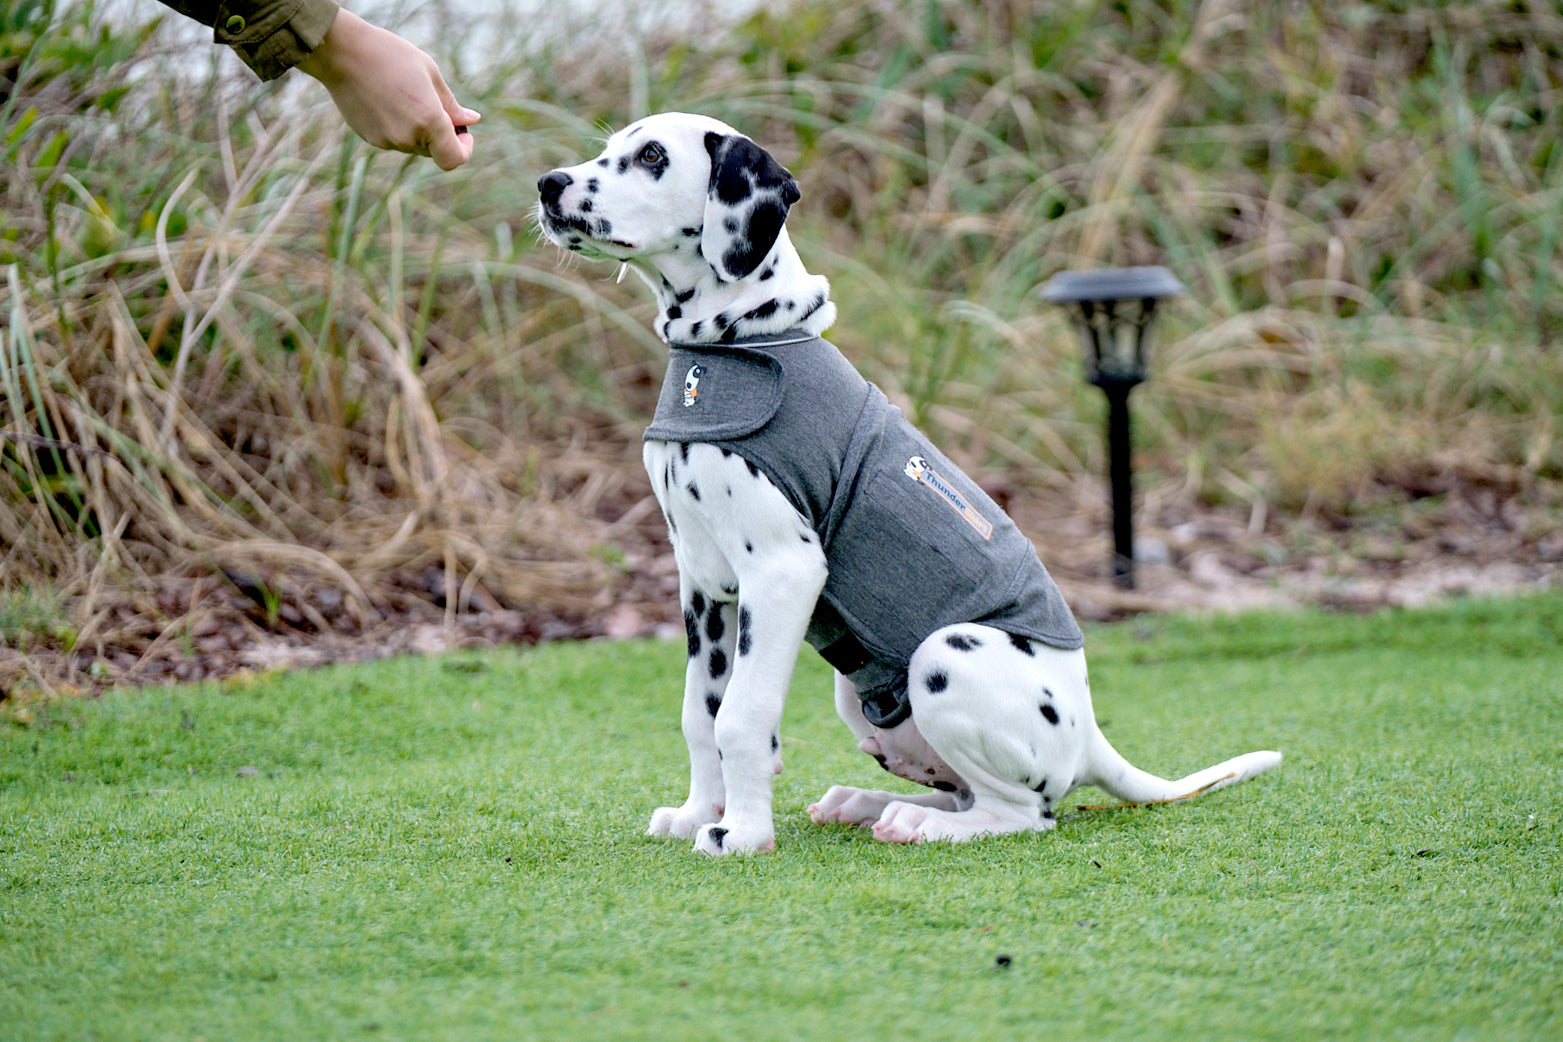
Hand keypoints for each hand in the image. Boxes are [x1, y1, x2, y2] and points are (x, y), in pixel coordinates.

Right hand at [295, 9, 479, 169]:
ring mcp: (386, 141)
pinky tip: (387, 99)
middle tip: (434, 103)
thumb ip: (452, 105)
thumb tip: (471, 121)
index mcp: (428, 121)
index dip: (464, 149)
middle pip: (434, 150)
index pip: (454, 159)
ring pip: (413, 145)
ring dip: (418, 129)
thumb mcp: (430, 73)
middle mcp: (408, 137)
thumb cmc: (390, 56)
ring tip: (404, 95)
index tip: (463, 132)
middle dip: (441, 134)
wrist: (341, 53)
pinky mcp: (370, 139)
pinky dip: (399, 127)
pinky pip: (394, 140)